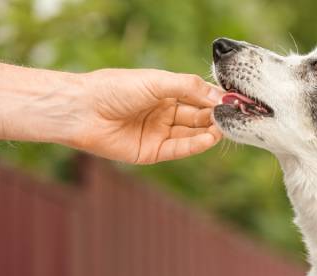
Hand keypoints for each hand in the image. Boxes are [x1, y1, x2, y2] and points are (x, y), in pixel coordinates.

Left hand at [69, 69, 223, 163]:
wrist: (84, 110)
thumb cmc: (115, 89)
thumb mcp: (156, 81)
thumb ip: (188, 87)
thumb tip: (217, 96)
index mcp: (163, 92)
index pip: (196, 96)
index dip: (213, 98)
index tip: (232, 99)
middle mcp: (162, 113)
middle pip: (196, 116)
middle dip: (214, 115)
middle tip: (232, 115)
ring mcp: (157, 133)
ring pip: (190, 133)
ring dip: (208, 131)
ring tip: (224, 127)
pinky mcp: (151, 152)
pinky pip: (178, 149)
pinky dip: (195, 145)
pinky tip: (209, 138)